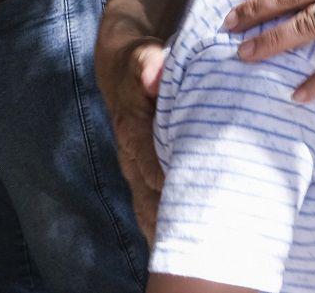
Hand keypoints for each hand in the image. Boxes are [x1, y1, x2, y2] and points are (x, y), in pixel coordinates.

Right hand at [94, 12, 166, 242]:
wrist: (123, 68)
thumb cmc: (141, 62)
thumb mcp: (144, 56)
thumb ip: (148, 65)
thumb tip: (153, 74)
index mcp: (132, 129)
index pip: (148, 161)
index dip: (165, 183)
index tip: (187, 204)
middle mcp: (131, 154)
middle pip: (147, 195)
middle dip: (166, 222)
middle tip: (191, 246)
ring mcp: (137, 167)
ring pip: (148, 205)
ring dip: (164, 230)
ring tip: (188, 258)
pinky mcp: (145, 172)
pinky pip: (153, 203)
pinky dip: (164, 224)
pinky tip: (182, 245)